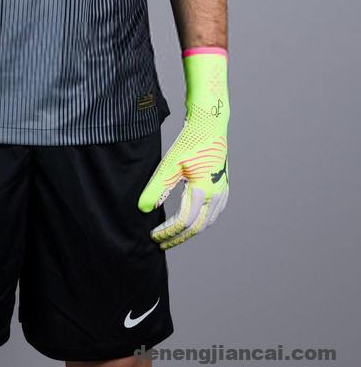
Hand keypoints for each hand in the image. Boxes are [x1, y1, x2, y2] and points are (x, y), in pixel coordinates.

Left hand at [137, 49, 228, 249]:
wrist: (211, 123)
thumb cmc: (189, 141)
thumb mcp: (169, 164)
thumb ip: (156, 189)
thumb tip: (143, 209)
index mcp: (203, 191)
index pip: (184, 223)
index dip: (168, 233)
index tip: (154, 236)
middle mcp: (216, 194)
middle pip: (197, 227)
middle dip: (179, 237)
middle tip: (162, 243)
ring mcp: (222, 190)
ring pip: (207, 221)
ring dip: (190, 231)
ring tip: (174, 234)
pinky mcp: (223, 185)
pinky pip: (214, 212)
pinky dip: (202, 220)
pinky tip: (192, 219)